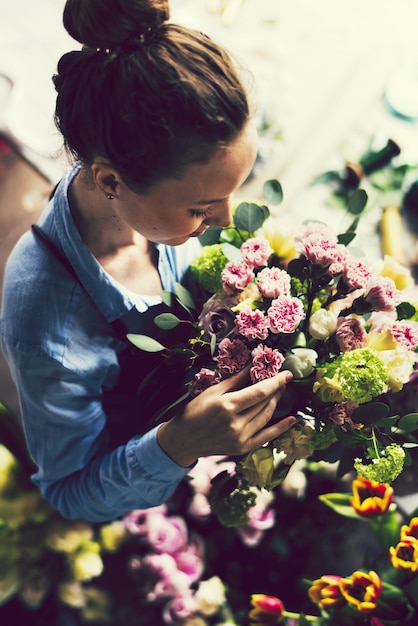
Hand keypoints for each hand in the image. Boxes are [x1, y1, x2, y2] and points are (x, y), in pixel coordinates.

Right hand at [157, 367, 295, 466]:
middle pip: (264, 403)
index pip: (259, 392)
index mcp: (227, 406)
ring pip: (266, 417)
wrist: (183, 440)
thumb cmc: (194, 411)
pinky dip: (280, 428)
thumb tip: (253, 365)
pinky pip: (266, 437)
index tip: (287, 374)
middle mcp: (236, 424)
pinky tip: (292, 419)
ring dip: (276, 403)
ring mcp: (240, 438)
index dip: (276, 382)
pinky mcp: (242, 448)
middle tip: (283, 380)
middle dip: (276, 390)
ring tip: (280, 392)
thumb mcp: (212, 391)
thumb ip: (235, 380)